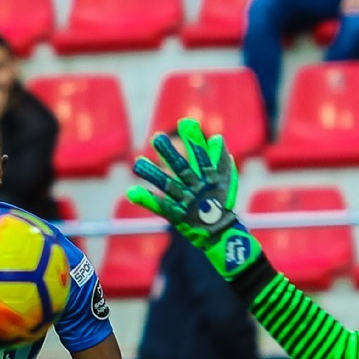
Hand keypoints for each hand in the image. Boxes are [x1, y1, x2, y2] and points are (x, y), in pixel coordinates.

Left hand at [127, 119, 260, 287]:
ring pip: (168, 185)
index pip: (201, 156)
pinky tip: (131, 191)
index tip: (184, 122)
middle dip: (169, 153)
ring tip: (136, 163)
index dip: (193, 140)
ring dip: (152, 174)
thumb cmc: (222, 205)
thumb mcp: (227, 182)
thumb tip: (217, 139)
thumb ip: (221, 161)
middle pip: (182, 168)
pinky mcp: (177, 217)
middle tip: (156, 137)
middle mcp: (198, 190)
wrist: (223, 235)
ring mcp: (187, 203)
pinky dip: (146, 200)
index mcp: (211, 180)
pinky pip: (160, 207)